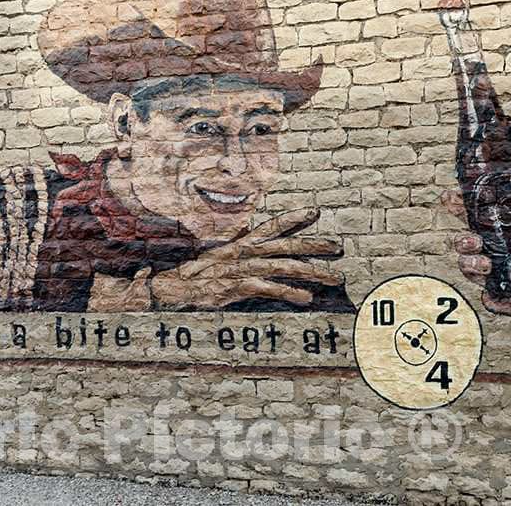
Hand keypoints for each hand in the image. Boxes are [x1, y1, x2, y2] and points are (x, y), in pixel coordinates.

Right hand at [148, 208, 343, 310]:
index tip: (314, 212)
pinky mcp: (237, 287)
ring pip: (284, 267)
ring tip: (334, 276)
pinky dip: (289, 292)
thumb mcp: (217, 254)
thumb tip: (246, 232)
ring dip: (312, 271)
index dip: (293, 218)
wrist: (172, 287)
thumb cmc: (195, 274)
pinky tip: (306, 298)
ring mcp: (242, 269)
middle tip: (338, 246)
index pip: (271, 226)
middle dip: (314, 245)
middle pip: (286, 245)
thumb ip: (235, 243)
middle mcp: (245, 252)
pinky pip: (269, 288)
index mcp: (241, 243)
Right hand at [441, 179, 510, 316]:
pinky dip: (504, 305)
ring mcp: (491, 274)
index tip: (450, 196)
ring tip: (487, 265)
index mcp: (495, 231)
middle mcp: (487, 251)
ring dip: (472, 266)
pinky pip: (493, 302)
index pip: (468, 215)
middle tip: (475, 240)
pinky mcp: (501, 296)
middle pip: (461, 244)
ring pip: (467, 270)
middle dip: (463, 241)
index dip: (455, 205)